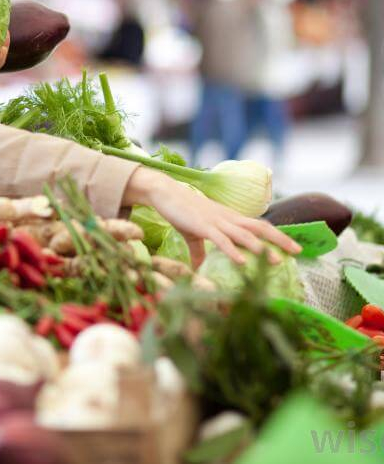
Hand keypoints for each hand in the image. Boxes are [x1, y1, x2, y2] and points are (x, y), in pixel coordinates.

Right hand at [124, 167, 300, 267]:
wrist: (165, 193)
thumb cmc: (180, 211)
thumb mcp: (193, 233)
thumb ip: (199, 251)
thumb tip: (198, 270)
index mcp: (229, 218)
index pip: (258, 225)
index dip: (276, 235)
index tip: (293, 246)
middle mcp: (228, 218)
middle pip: (260, 227)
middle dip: (279, 239)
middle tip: (298, 251)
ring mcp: (216, 222)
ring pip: (245, 234)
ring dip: (261, 248)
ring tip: (276, 261)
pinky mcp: (203, 226)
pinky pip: (221, 240)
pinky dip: (233, 251)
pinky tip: (241, 262)